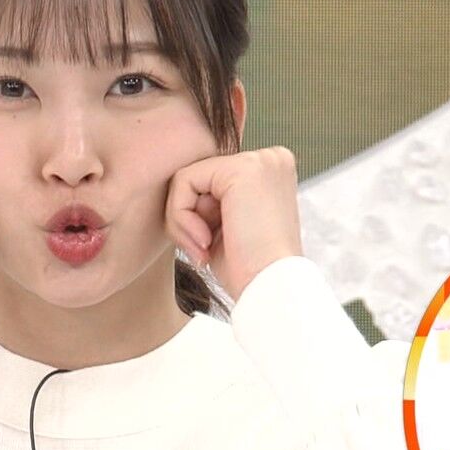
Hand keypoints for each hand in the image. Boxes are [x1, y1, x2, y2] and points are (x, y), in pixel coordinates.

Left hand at [164, 146, 302, 302]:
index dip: (199, 217)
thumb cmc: (247, 269)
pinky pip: (183, 181)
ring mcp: (259, 160)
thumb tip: (178, 182)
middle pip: (197, 176)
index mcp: (270, 171)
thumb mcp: (227, 224)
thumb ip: (211, 198)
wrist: (269, 291)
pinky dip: (181, 217)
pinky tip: (204, 242)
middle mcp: (270, 158)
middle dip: (188, 219)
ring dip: (183, 222)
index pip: (209, 180)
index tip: (209, 248)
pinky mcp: (241, 169)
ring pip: (187, 179)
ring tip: (204, 250)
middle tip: (203, 253)